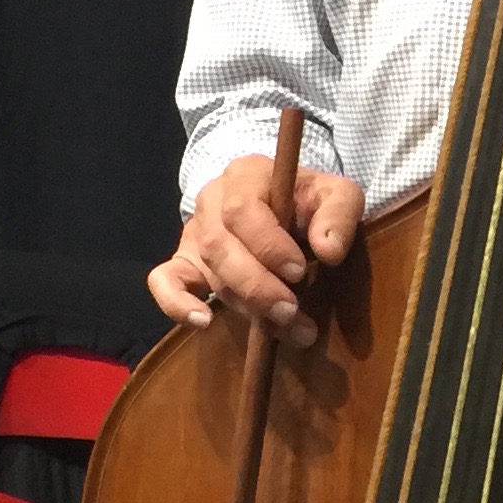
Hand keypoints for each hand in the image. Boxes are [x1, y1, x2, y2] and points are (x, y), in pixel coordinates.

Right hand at [149, 153, 365, 344]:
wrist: (287, 207)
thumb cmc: (311, 202)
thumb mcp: (338, 196)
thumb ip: (339, 215)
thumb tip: (329, 251)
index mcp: (245, 175)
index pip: (242, 210)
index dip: (267, 245)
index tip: (297, 271)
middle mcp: (212, 201)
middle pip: (220, 246)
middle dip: (256, 285)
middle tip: (290, 311)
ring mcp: (195, 233)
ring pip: (209, 272)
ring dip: (246, 305)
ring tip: (288, 327)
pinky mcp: (185, 263)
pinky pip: (164, 281)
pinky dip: (176, 304)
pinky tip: (203, 322)